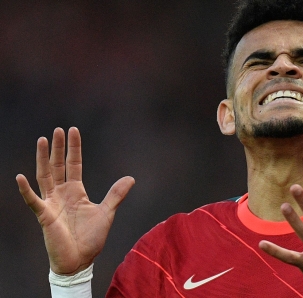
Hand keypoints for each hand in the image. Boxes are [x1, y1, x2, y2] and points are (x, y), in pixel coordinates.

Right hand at [16, 127, 134, 274]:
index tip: (73, 130)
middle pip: (58, 166)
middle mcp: (61, 194)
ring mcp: (51, 204)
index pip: (74, 165)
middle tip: (58, 130)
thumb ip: (116, 195)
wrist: (80, 260)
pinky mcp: (44, 216)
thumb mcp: (106, 212)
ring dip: (43, 159)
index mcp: (76, 192)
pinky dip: (26, 190)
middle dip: (58, 148)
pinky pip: (33, 201)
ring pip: (45, 176)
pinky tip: (21, 177)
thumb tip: (130, 178)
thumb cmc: (90, 238)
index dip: (74, 149)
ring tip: (43, 140)